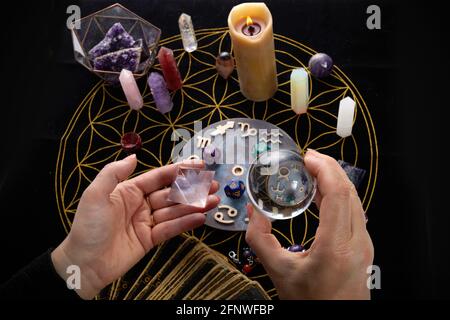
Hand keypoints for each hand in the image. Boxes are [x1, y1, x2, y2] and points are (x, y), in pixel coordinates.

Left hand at [51, 155, 219, 298]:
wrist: (84, 264)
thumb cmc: (87, 227)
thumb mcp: (95, 195)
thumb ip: (113, 173)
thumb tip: (133, 155)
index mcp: (128, 191)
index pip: (158, 177)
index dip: (178, 171)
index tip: (197, 166)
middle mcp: (140, 204)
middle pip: (171, 194)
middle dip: (192, 189)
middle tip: (213, 184)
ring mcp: (146, 222)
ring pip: (174, 211)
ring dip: (194, 205)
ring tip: (214, 200)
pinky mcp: (150, 240)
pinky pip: (171, 229)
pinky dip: (186, 223)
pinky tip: (201, 217)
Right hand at [245, 149, 373, 299]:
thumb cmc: (312, 303)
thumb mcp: (278, 271)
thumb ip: (260, 238)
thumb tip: (253, 211)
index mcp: (336, 246)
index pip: (338, 194)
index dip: (324, 170)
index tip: (307, 158)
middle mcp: (357, 241)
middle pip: (349, 191)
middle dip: (329, 168)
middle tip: (307, 159)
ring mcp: (364, 243)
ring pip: (354, 199)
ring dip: (334, 180)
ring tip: (313, 172)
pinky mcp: (363, 245)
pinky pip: (354, 210)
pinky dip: (339, 195)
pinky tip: (322, 194)